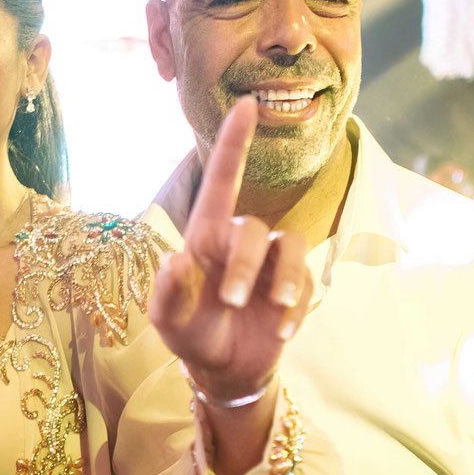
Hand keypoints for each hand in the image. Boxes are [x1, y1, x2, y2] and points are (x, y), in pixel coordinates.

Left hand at [149, 97, 312, 401]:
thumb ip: (168, 294)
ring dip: (284, 278)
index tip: (246, 104)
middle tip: (230, 299)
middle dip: (245, 264)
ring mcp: (271, 263)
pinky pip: (305, 283)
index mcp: (206, 237)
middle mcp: (240, 242)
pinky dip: (295, 309)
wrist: (225, 370)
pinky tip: (281, 332)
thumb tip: (174, 262)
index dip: (234, 143)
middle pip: (254, 230)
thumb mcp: (169, 321)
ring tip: (273, 310)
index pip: (222, 181)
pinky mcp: (295, 287)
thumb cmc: (191, 334)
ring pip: (290, 246)